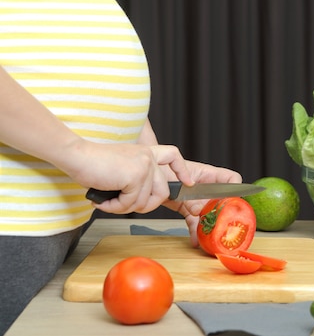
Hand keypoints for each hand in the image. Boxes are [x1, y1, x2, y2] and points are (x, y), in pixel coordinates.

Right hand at [59, 139, 192, 213]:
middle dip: (145, 206)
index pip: (173, 156)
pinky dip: (114, 208)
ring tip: (106, 202)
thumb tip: (142, 200)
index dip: (182, 170)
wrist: (77, 155)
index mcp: (146, 152)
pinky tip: (102, 201)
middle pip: (162, 192)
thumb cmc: (92, 162)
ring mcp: (144, 166)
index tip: (188, 182)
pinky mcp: (136, 176)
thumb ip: (136, 178)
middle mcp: (148, 157)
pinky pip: (130, 204)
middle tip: (123, 206)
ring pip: (144, 202)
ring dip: (123, 208)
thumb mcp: (121, 167)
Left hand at [161, 160, 242, 246]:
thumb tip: (199, 210)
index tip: (236, 202)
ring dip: (210, 226)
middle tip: (224, 226)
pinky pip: (195, 222)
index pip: (231, 179)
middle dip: (224, 215)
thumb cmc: (165, 169)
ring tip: (210, 237)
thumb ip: (191, 196)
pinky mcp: (188, 209)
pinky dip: (195, 232)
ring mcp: (198, 199)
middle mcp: (207, 188)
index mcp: (209, 175)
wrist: (150, 177)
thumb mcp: (180, 182)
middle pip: (222, 201)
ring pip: (209, 214)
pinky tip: (196, 241)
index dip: (236, 189)